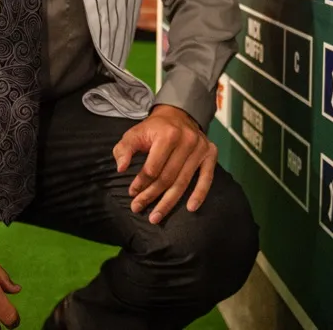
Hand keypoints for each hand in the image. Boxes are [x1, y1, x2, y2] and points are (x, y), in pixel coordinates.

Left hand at [112, 104, 216, 224]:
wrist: (178, 115)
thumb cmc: (154, 129)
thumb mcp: (134, 133)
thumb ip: (124, 149)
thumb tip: (121, 168)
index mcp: (168, 134)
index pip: (153, 167)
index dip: (141, 183)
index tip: (131, 193)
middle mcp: (187, 140)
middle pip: (168, 177)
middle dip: (151, 195)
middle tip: (138, 208)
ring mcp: (201, 148)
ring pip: (183, 182)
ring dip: (169, 202)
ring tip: (156, 217)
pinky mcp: (211, 153)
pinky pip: (206, 178)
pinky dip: (199, 194)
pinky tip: (191, 208)